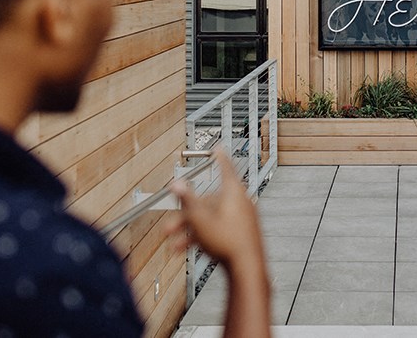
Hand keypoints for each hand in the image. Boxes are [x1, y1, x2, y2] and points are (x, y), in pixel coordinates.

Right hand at [166, 152, 265, 272]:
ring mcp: (242, 218)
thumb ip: (187, 200)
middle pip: (208, 201)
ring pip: (211, 218)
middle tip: (169, 227)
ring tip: (175, 245)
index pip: (225, 168)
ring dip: (191, 230)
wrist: (247, 268)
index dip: (219, 158)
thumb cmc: (228, 242)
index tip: (218, 149)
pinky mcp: (241, 232)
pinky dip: (203, 236)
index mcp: (233, 192)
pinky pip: (218, 228)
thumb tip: (176, 184)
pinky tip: (189, 248)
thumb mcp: (200, 220)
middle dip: (186, 214)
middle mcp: (240, 202)